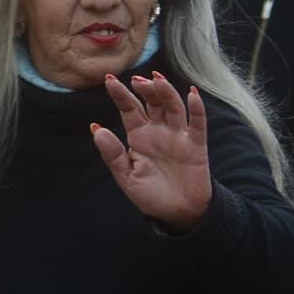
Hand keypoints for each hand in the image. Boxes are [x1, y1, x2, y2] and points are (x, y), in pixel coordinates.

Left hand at [90, 72, 213, 229]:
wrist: (177, 214)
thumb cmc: (150, 195)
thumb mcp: (126, 177)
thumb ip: (112, 154)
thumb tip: (96, 128)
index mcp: (138, 136)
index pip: (129, 109)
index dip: (120, 94)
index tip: (109, 80)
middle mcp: (158, 131)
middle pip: (152, 103)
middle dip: (145, 89)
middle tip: (137, 81)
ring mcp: (178, 137)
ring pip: (173, 108)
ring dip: (166, 93)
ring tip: (157, 81)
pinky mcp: (196, 146)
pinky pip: (197, 124)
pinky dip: (197, 109)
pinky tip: (192, 95)